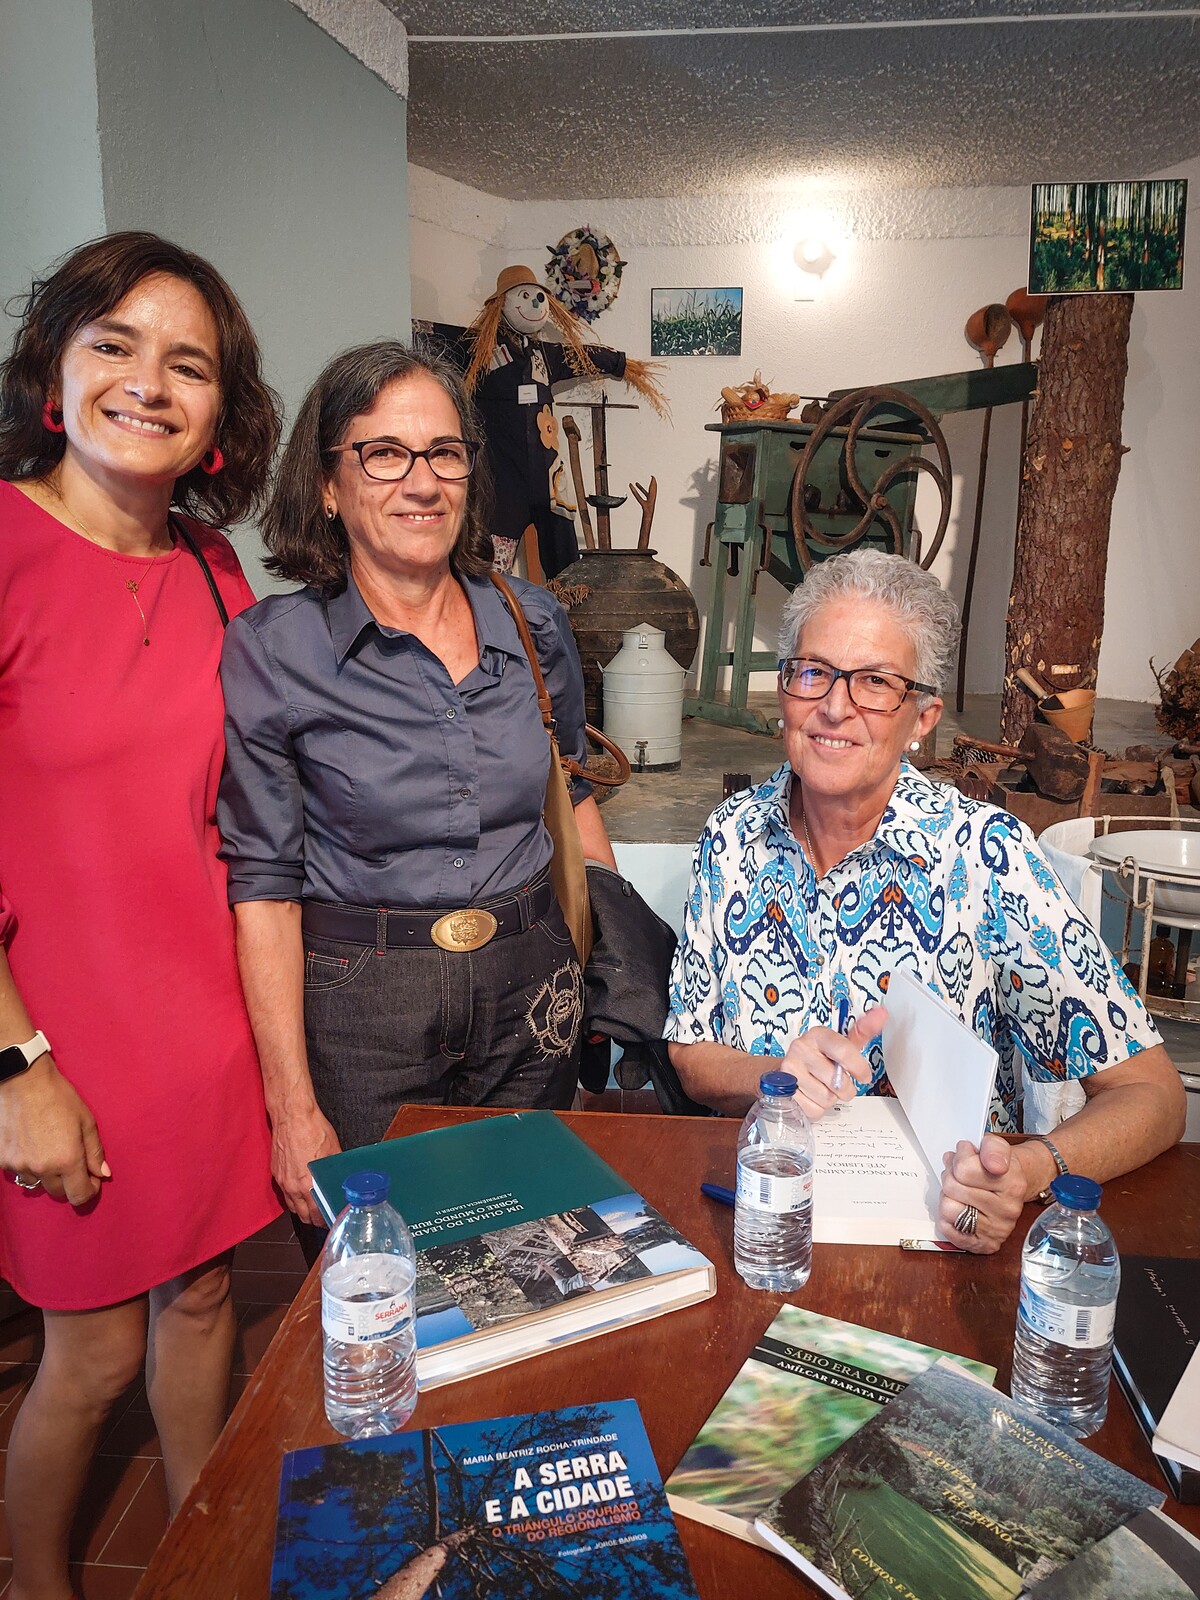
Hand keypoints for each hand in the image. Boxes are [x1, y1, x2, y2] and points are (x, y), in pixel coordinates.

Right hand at [0, 1054, 108, 1204]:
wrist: (23, 1081)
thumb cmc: (59, 1097)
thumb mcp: (86, 1121)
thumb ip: (95, 1152)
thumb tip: (103, 1174)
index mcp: (67, 1160)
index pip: (79, 1195)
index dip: (89, 1190)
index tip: (92, 1179)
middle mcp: (42, 1168)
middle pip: (59, 1192)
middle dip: (70, 1183)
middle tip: (73, 1163)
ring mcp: (19, 1166)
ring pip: (38, 1183)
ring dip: (47, 1174)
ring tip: (50, 1149)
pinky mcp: (3, 1160)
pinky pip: (20, 1172)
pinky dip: (29, 1165)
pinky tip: (33, 1145)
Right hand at [270, 1103, 340, 1225]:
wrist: (292, 1116)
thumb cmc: (312, 1130)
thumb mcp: (333, 1152)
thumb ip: (334, 1172)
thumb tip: (341, 1182)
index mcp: (308, 1184)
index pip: (317, 1214)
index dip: (326, 1220)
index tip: (332, 1220)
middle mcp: (293, 1186)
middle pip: (303, 1216)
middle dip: (314, 1219)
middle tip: (324, 1217)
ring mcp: (283, 1180)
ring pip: (293, 1207)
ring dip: (303, 1211)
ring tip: (314, 1208)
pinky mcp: (276, 1173)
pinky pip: (285, 1194)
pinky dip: (294, 1199)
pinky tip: (302, 1193)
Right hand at [781, 1007, 886, 1118]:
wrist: (787, 1069)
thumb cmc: (819, 1056)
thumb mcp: (840, 1043)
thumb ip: (862, 1031)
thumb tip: (881, 1014)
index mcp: (818, 1035)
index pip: (843, 1050)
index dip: (859, 1067)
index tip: (864, 1076)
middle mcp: (801, 1049)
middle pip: (837, 1081)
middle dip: (845, 1088)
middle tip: (840, 1082)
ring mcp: (790, 1070)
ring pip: (827, 1098)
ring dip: (831, 1098)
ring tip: (824, 1087)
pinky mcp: (784, 1091)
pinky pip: (814, 1110)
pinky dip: (818, 1108)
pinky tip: (813, 1095)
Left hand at [938, 1135, 1026, 1254]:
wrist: (1013, 1188)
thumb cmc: (1000, 1169)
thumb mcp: (998, 1147)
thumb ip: (993, 1148)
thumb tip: (994, 1163)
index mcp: (1012, 1184)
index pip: (964, 1169)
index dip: (959, 1158)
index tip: (966, 1155)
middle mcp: (1008, 1210)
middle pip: (952, 1187)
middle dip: (951, 1176)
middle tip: (960, 1175)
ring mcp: (997, 1230)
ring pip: (948, 1209)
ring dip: (948, 1197)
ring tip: (960, 1193)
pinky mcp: (985, 1244)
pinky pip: (948, 1229)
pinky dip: (948, 1218)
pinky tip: (961, 1209)